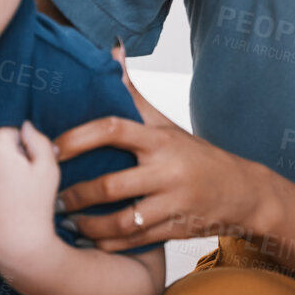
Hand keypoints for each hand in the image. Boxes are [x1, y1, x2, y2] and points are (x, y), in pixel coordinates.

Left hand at [0, 122, 61, 257]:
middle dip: (4, 156)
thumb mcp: (48, 167)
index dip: (21, 144)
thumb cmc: (37, 205)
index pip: (7, 130)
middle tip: (19, 180)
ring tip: (7, 194)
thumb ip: (37, 139)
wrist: (16, 245)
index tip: (28, 163)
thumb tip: (24, 126)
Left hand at [54, 45, 268, 251]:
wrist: (244, 193)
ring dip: (88, 225)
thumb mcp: (166, 124)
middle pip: (112, 185)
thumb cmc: (196, 154)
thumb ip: (132, 93)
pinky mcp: (176, 230)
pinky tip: (88, 239)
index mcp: (160, 140)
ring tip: (66, 221)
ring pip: (122, 221)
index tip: (52, 149)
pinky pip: (135, 241)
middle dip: (76, 194)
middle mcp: (167, 171)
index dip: (77, 138)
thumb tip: (112, 51)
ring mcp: (173, 204)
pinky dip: (108, 243)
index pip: (113, 130)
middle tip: (50, 196)